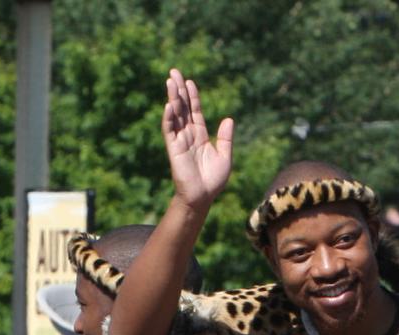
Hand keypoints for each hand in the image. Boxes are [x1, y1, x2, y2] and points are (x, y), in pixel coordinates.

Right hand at [163, 68, 233, 209]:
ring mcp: (180, 141)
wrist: (203, 197)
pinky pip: (170, 130)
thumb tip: (229, 118)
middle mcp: (189, 135)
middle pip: (182, 108)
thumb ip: (226, 138)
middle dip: (179, 90)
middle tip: (174, 72)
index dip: (192, 97)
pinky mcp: (174, 149)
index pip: (195, 112)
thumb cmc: (213, 181)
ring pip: (175, 115)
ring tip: (170, 81)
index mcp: (201, 136)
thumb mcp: (225, 157)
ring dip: (172, 98)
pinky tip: (169, 105)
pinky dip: (169, 118)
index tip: (190, 81)